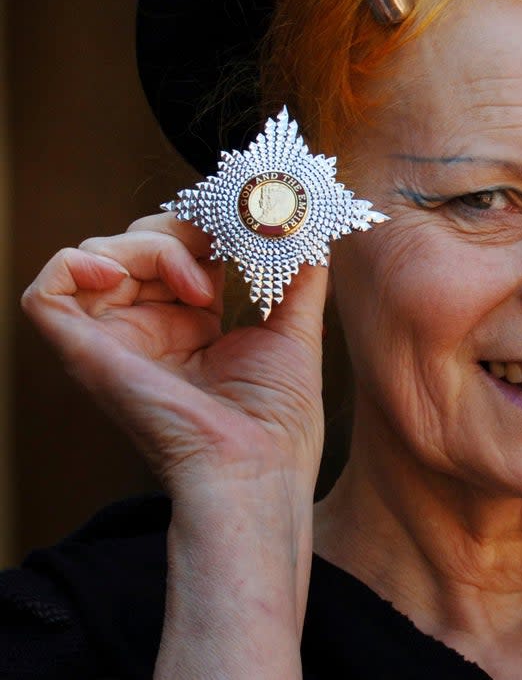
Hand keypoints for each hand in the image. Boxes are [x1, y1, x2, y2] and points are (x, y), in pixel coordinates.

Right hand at [21, 212, 327, 492]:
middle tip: (223, 247)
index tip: (247, 224)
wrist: (257, 467)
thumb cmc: (278, 421)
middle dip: (181, 228)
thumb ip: (300, 277)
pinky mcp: (87, 354)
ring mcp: (115, 340)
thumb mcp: (297, 330)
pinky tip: (124, 276)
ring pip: (99, 254)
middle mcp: (148, 328)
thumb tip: (304, 227)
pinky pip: (47, 292)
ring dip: (151, 246)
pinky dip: (77, 265)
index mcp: (191, 324)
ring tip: (200, 285)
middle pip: (137, 242)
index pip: (178, 249)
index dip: (205, 226)